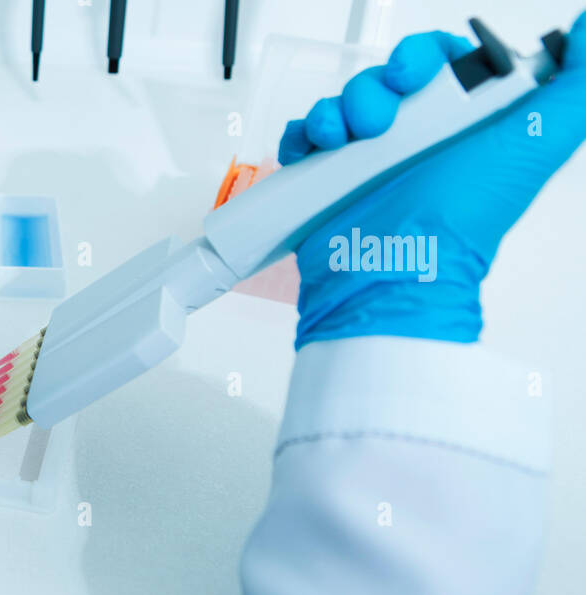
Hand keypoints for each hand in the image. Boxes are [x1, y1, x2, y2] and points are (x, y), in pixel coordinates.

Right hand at [279, 13, 585, 348]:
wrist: (394, 274)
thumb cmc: (460, 222)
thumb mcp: (534, 144)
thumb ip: (573, 88)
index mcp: (461, 124)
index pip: (439, 61)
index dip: (422, 55)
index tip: (413, 72)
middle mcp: (414, 141)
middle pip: (384, 80)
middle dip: (373, 87)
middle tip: (377, 119)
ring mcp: (366, 161)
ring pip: (342, 104)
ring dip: (335, 111)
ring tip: (342, 140)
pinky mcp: (325, 181)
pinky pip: (304, 137)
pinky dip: (301, 136)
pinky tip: (313, 150)